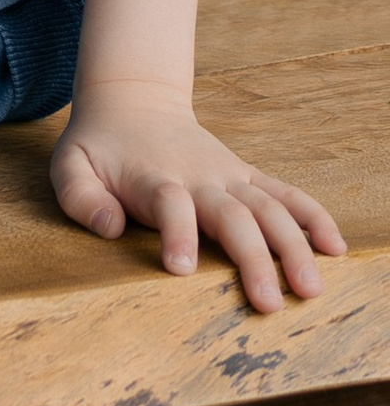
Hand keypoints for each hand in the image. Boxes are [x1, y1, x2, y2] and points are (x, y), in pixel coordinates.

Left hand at [51, 82, 345, 312]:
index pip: (170, 204)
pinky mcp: (246, 176)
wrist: (133, 101)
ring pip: (268, 208)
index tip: (180, 269)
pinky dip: (313, 217)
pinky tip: (335, 247)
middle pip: (232, 215)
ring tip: (312, 287)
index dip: (176, 233)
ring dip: (294, 246)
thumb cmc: (99, 146)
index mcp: (154, 178)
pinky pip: (286, 194)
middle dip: (253, 259)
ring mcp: (228, 176)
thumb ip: (80, 196)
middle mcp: (198, 177)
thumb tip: (110, 228)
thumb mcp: (70, 164)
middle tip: (269, 304)